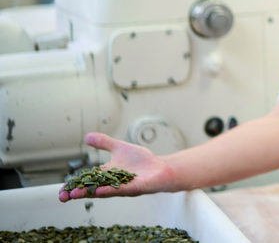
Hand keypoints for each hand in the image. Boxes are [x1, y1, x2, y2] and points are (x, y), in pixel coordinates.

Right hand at [59, 133, 176, 201]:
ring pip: (103, 191)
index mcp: (106, 175)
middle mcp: (111, 183)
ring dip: (89, 193)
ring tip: (75, 194)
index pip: (86, 182)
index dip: (73, 187)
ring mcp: (122, 187)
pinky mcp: (135, 188)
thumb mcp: (119, 148)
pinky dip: (109, 190)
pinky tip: (99, 191)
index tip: (61, 192)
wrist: (161, 168)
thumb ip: (104, 142)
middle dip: (76, 193)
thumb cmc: (141, 160)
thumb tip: (86, 136)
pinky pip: (121, 190)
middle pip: (90, 189)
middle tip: (63, 197)